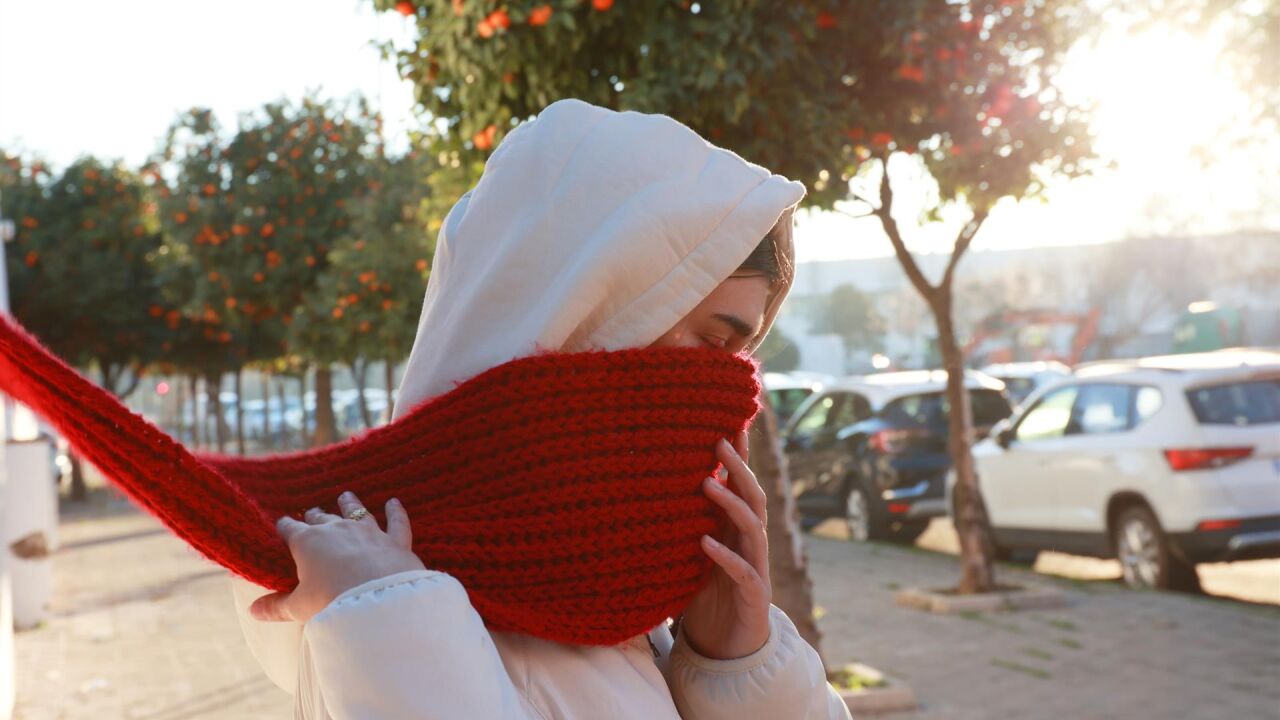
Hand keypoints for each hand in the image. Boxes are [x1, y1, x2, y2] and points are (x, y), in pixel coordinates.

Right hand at [249, 491, 425, 623]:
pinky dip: (396, 511)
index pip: (290, 529)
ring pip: (356, 511)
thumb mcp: (299, 607)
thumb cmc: (331, 601)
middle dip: (314, 515)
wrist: (377, 598)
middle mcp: (337, 529)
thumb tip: (253, 611)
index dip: (285, 526)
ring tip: (345, 496)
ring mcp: (367, 531)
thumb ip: (277, 607)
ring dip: (350, 504)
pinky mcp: (394, 539)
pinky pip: (396, 521)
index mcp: (308, 542)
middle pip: (322, 518)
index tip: (281, 524)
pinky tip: (394, 502)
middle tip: (311, 513)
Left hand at [679, 431, 772, 659]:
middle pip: (752, 498)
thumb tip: (648, 494)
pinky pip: (743, 572)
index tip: (728, 424)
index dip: (739, 458)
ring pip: (752, 528)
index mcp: (737, 533)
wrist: (727, 650)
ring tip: (706, 484)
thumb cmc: (707, 600)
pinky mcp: (753, 596)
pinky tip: (704, 542)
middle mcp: (750, 545)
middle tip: (718, 440)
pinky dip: (724, 556)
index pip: (742, 487)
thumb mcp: (690, 558)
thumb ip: (683, 529)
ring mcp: (756, 569)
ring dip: (731, 504)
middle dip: (739, 468)